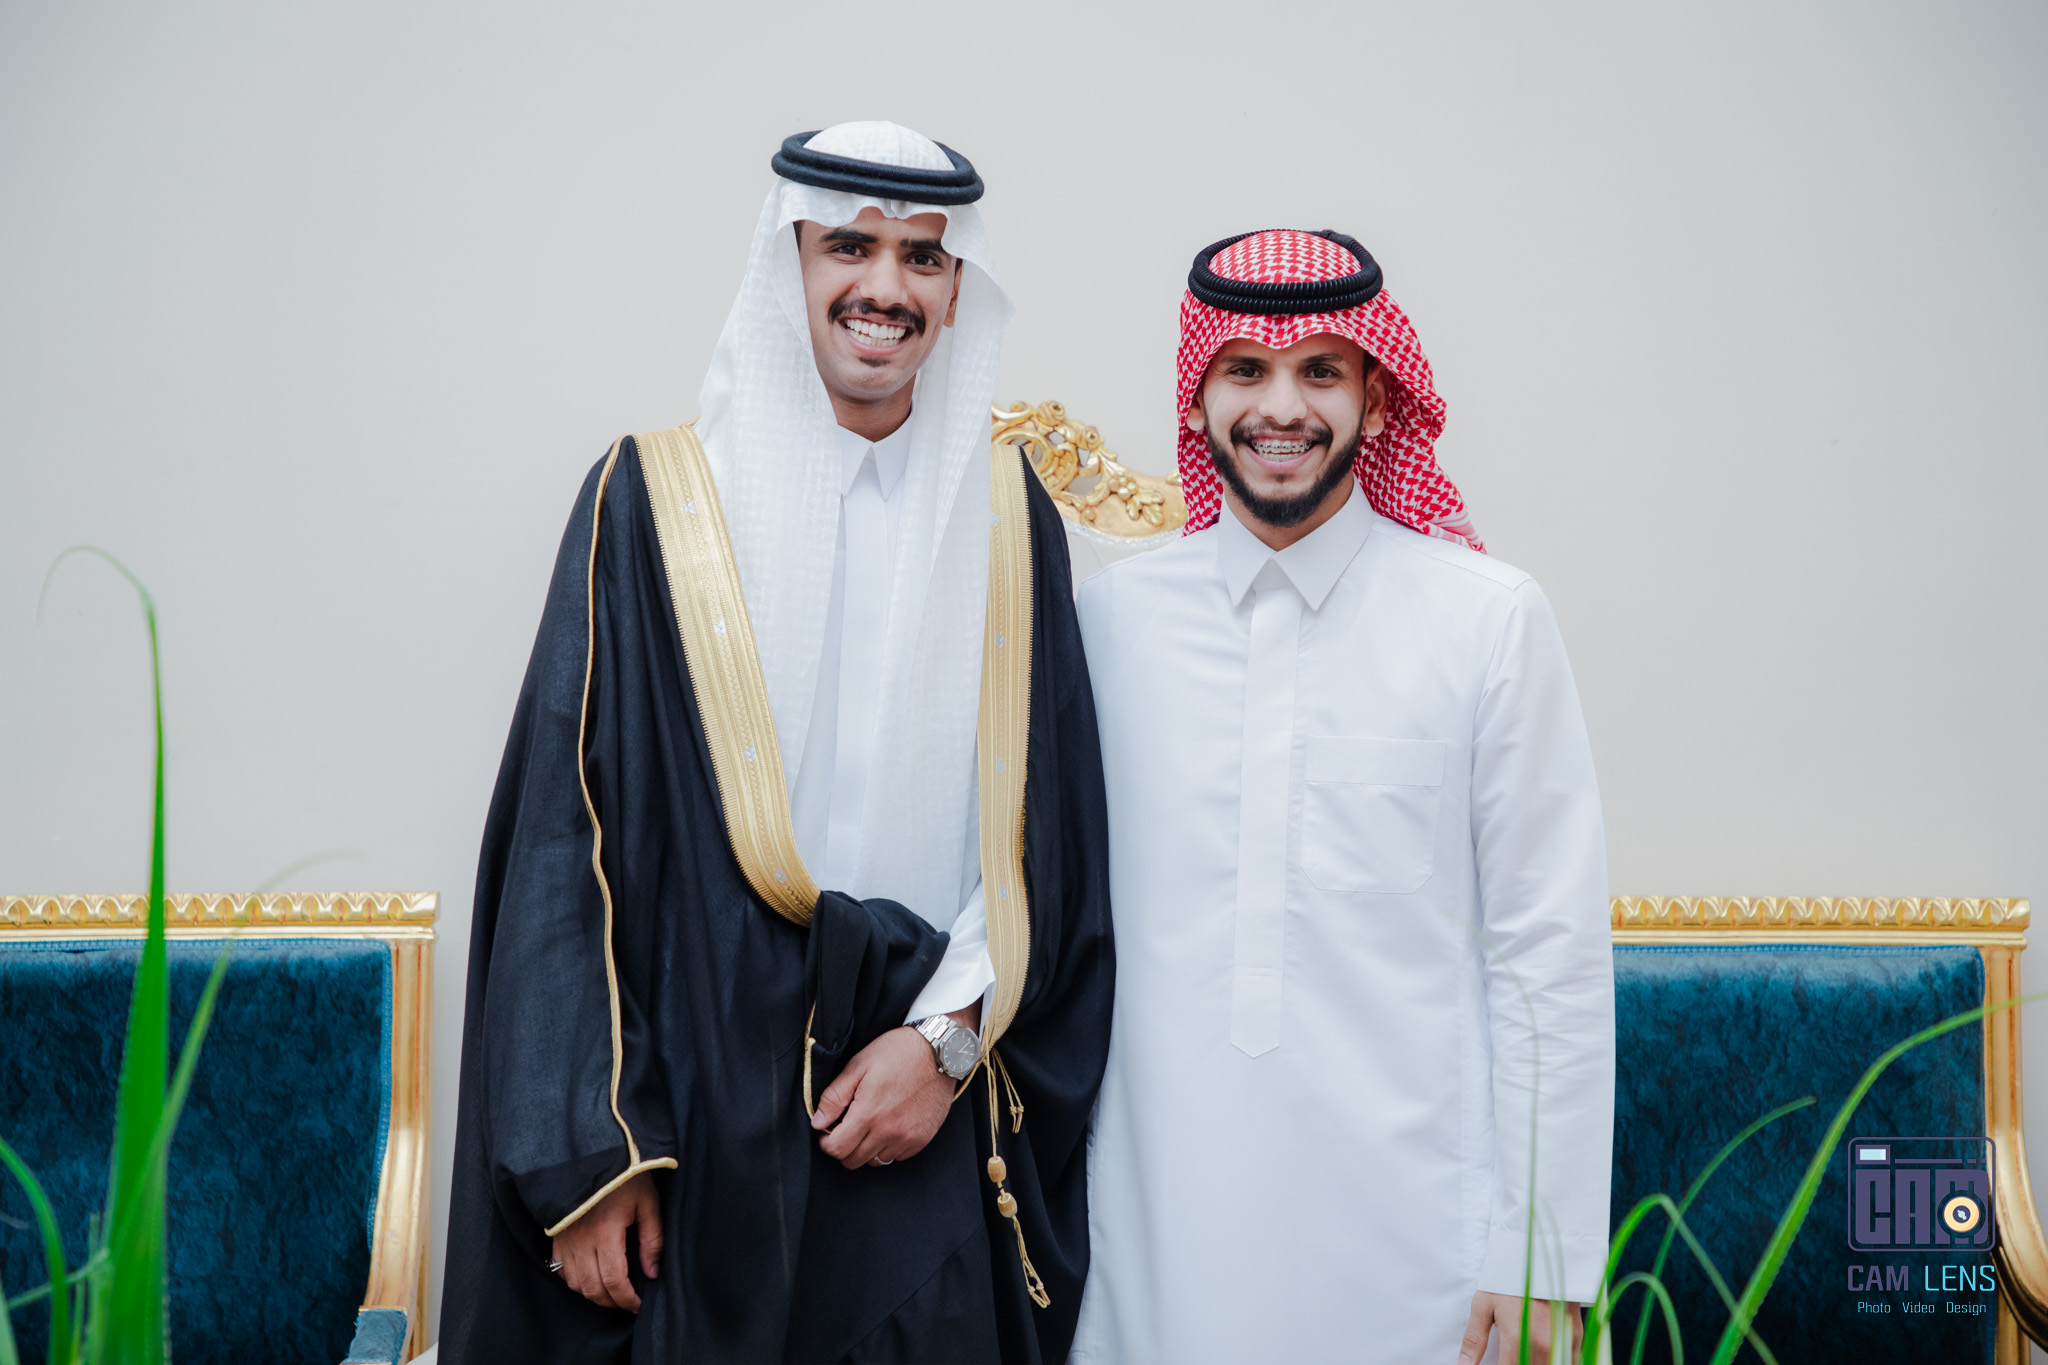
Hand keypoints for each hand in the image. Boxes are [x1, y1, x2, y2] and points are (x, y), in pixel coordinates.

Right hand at [550, 1172, 661, 1311]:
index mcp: (605, 1230)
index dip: (628, 1300)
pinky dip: (576, 1281)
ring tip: (612, 1292)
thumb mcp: (648, 1201)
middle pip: (593, 1288)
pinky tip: (591, 1277)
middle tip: (628, 1302)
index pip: (615, 1281)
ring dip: (594, 1294)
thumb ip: (652, 1239)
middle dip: (613, 1302)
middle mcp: (580, 1239)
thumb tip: (652, 1273)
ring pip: (575, 1284)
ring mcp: (564, 1239)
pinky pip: (561, 1270)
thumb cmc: (625, 1174)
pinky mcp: (555, 1236)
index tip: (639, 1304)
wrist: (592, 1151)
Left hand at [811, 1026, 954, 1168]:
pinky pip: (896, 1157)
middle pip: (853, 1161)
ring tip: (869, 1126)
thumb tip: (818, 1122)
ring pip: (874, 1162)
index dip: (826, 1143)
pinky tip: (888, 1126)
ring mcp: (907, 1138)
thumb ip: (834, 1097)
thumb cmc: (896, 1053)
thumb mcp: (858, 1066)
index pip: (837, 1149)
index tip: (828, 1132)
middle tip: (847, 1129)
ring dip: (866, 1149)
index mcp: (868, 1113)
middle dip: (844, 1148)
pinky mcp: (921, 1139)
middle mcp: (888, 1132)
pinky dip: (888, 1147)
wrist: (938, 1051)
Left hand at [1458, 1291, 1582, 1364]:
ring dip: (1535, 1363)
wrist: (1542, 1253)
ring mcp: (1562, 1342)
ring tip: (1524, 1352)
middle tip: (1510, 1354)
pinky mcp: (1576, 1337)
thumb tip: (1463, 1364)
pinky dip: (1555, 1361)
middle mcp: (1543, 1346)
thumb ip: (1474, 1340)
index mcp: (1517, 1339)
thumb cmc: (1509, 1279)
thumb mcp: (1484, 1305)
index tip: (1494, 1364)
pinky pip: (1569, 1362)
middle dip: (1517, 1364)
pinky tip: (1543, 1354)